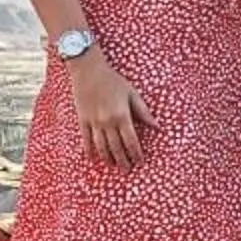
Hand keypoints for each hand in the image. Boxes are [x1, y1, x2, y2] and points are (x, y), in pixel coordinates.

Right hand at [68, 49, 149, 167]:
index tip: (140, 162)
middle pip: (117, 148)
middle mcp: (108, 122)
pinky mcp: (82, 120)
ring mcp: (94, 122)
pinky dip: (89, 151)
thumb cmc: (113, 80)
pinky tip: (92, 159)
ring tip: (113, 166)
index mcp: (122, 116)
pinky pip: (86, 139)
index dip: (136, 154)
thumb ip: (144, 112)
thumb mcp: (132, 93)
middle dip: (123, 161)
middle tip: (127, 170)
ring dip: (108, 158)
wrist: (88, 70)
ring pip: (102, 147)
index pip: (131, 141)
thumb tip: (158, 126)